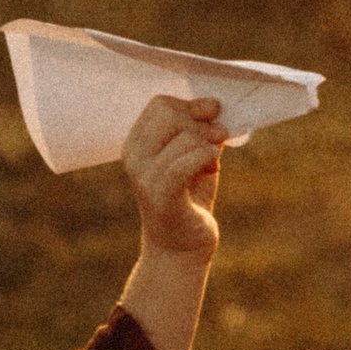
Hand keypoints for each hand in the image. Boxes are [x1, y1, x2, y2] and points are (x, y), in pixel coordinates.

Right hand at [125, 95, 223, 259]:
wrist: (182, 245)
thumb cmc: (191, 194)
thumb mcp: (197, 153)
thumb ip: (202, 128)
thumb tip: (213, 105)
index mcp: (137, 144)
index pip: (161, 104)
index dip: (192, 106)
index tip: (210, 119)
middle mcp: (134, 158)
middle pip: (170, 115)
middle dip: (203, 125)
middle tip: (215, 144)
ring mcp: (144, 179)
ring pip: (185, 139)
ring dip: (210, 148)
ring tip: (209, 166)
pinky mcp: (161, 198)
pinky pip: (184, 165)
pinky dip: (206, 159)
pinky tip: (212, 167)